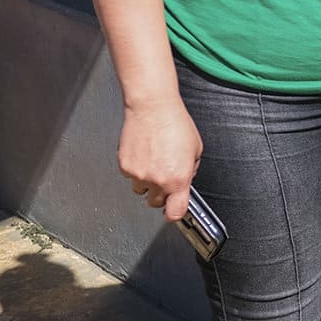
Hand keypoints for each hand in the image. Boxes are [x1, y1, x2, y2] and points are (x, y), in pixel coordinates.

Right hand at [119, 99, 201, 221]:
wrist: (152, 108)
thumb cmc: (175, 123)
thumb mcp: (196, 148)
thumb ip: (190, 170)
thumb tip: (185, 180)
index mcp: (178, 178)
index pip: (175, 212)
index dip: (174, 213)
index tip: (175, 209)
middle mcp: (157, 180)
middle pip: (155, 203)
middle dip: (161, 193)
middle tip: (165, 176)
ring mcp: (138, 175)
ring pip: (140, 190)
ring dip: (147, 181)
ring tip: (153, 160)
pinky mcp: (124, 166)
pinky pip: (130, 176)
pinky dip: (136, 168)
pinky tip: (144, 153)